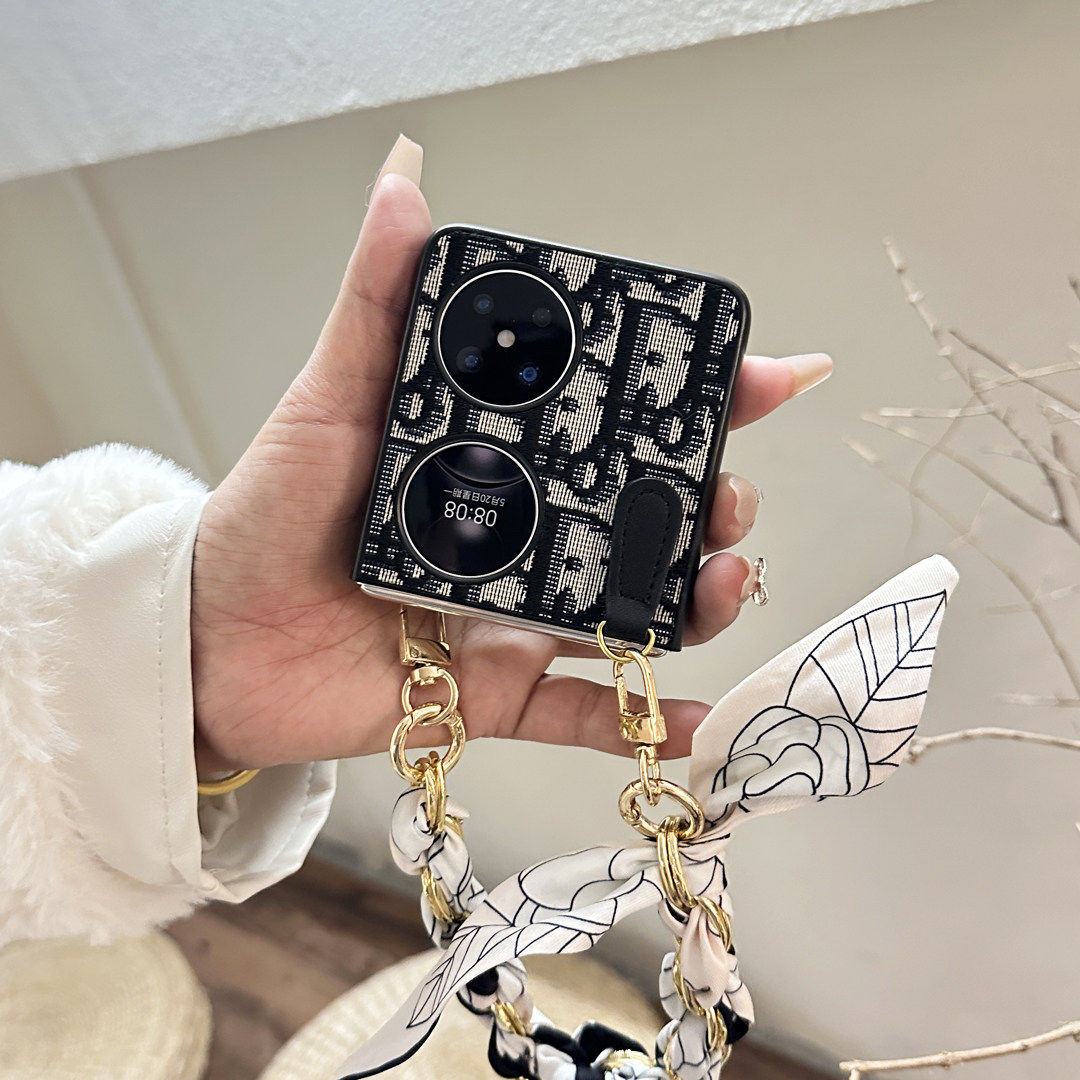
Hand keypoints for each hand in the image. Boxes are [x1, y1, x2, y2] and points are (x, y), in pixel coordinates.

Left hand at [191, 135, 832, 771]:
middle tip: (728, 497)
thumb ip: (375, 306)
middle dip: (710, 504)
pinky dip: (638, 719)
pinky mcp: (495, 693)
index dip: (697, 401)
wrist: (210, 641)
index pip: (614, 425)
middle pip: (644, 519)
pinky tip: (692, 716)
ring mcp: (517, 617)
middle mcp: (524, 537)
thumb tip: (403, 183)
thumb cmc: (265, 515)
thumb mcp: (327, 402)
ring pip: (630, 609)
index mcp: (501, 461)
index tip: (768, 377)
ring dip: (696, 599)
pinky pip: (579, 712)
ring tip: (720, 582)